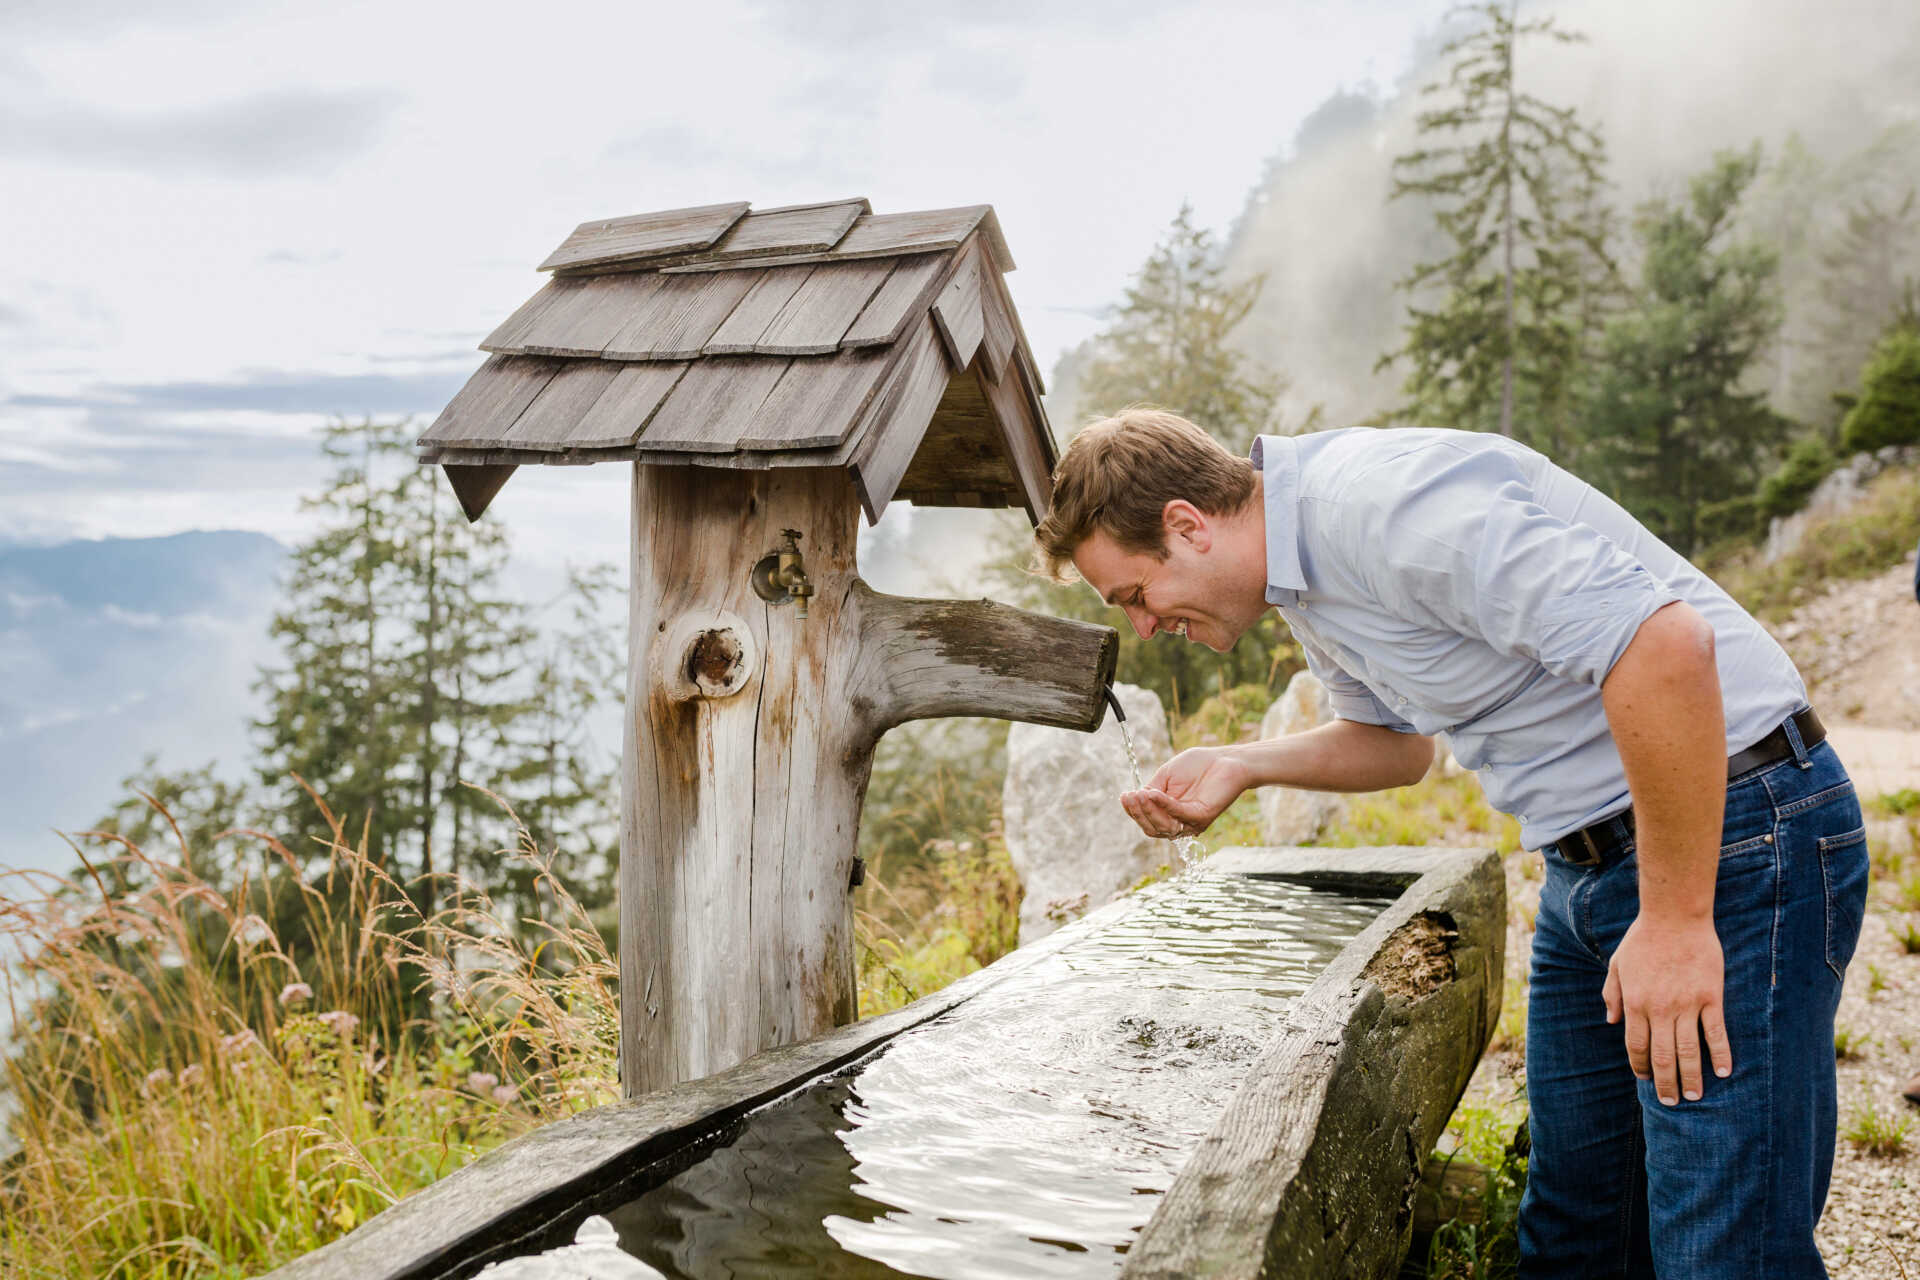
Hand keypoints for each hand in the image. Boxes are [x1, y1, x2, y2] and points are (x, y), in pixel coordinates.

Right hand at [1120, 746, 1248, 839]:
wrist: (1225, 759)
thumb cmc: (1198, 766)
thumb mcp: (1166, 776)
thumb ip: (1151, 790)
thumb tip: (1136, 800)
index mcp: (1169, 814)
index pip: (1146, 819)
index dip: (1133, 810)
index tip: (1124, 796)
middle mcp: (1179, 823)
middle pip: (1152, 828)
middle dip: (1138, 813)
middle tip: (1130, 796)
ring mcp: (1191, 822)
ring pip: (1163, 826)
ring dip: (1148, 811)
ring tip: (1139, 795)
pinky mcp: (1202, 816)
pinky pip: (1179, 814)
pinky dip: (1164, 805)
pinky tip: (1154, 794)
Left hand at [1602, 913, 1731, 1104]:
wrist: (1674, 916)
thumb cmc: (1643, 939)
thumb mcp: (1617, 964)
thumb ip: (1612, 994)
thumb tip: (1611, 1021)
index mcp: (1636, 1002)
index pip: (1636, 1046)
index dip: (1641, 1067)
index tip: (1646, 1080)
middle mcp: (1660, 1008)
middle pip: (1662, 1055)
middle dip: (1666, 1082)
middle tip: (1672, 1101)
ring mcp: (1687, 1004)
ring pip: (1689, 1050)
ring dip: (1691, 1076)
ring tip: (1694, 1095)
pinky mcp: (1711, 997)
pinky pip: (1716, 1032)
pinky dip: (1721, 1054)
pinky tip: (1723, 1072)